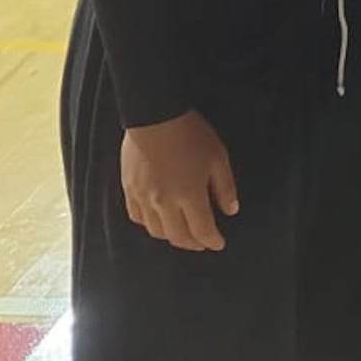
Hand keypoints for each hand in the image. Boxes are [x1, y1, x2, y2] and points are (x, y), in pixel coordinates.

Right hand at [120, 110, 238, 250]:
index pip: (202, 230)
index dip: (213, 241)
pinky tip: (158, 221)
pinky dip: (150, 225)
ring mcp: (143, 198)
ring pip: (156, 231)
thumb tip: (231, 211)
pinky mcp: (129, 190)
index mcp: (189, 196)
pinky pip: (137, 217)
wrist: (155, 116)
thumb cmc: (191, 134)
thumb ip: (225, 187)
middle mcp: (164, 203)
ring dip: (172, 237)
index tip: (219, 244)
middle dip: (194, 244)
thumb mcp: (218, 158)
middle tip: (203, 242)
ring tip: (183, 234)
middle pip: (179, 237)